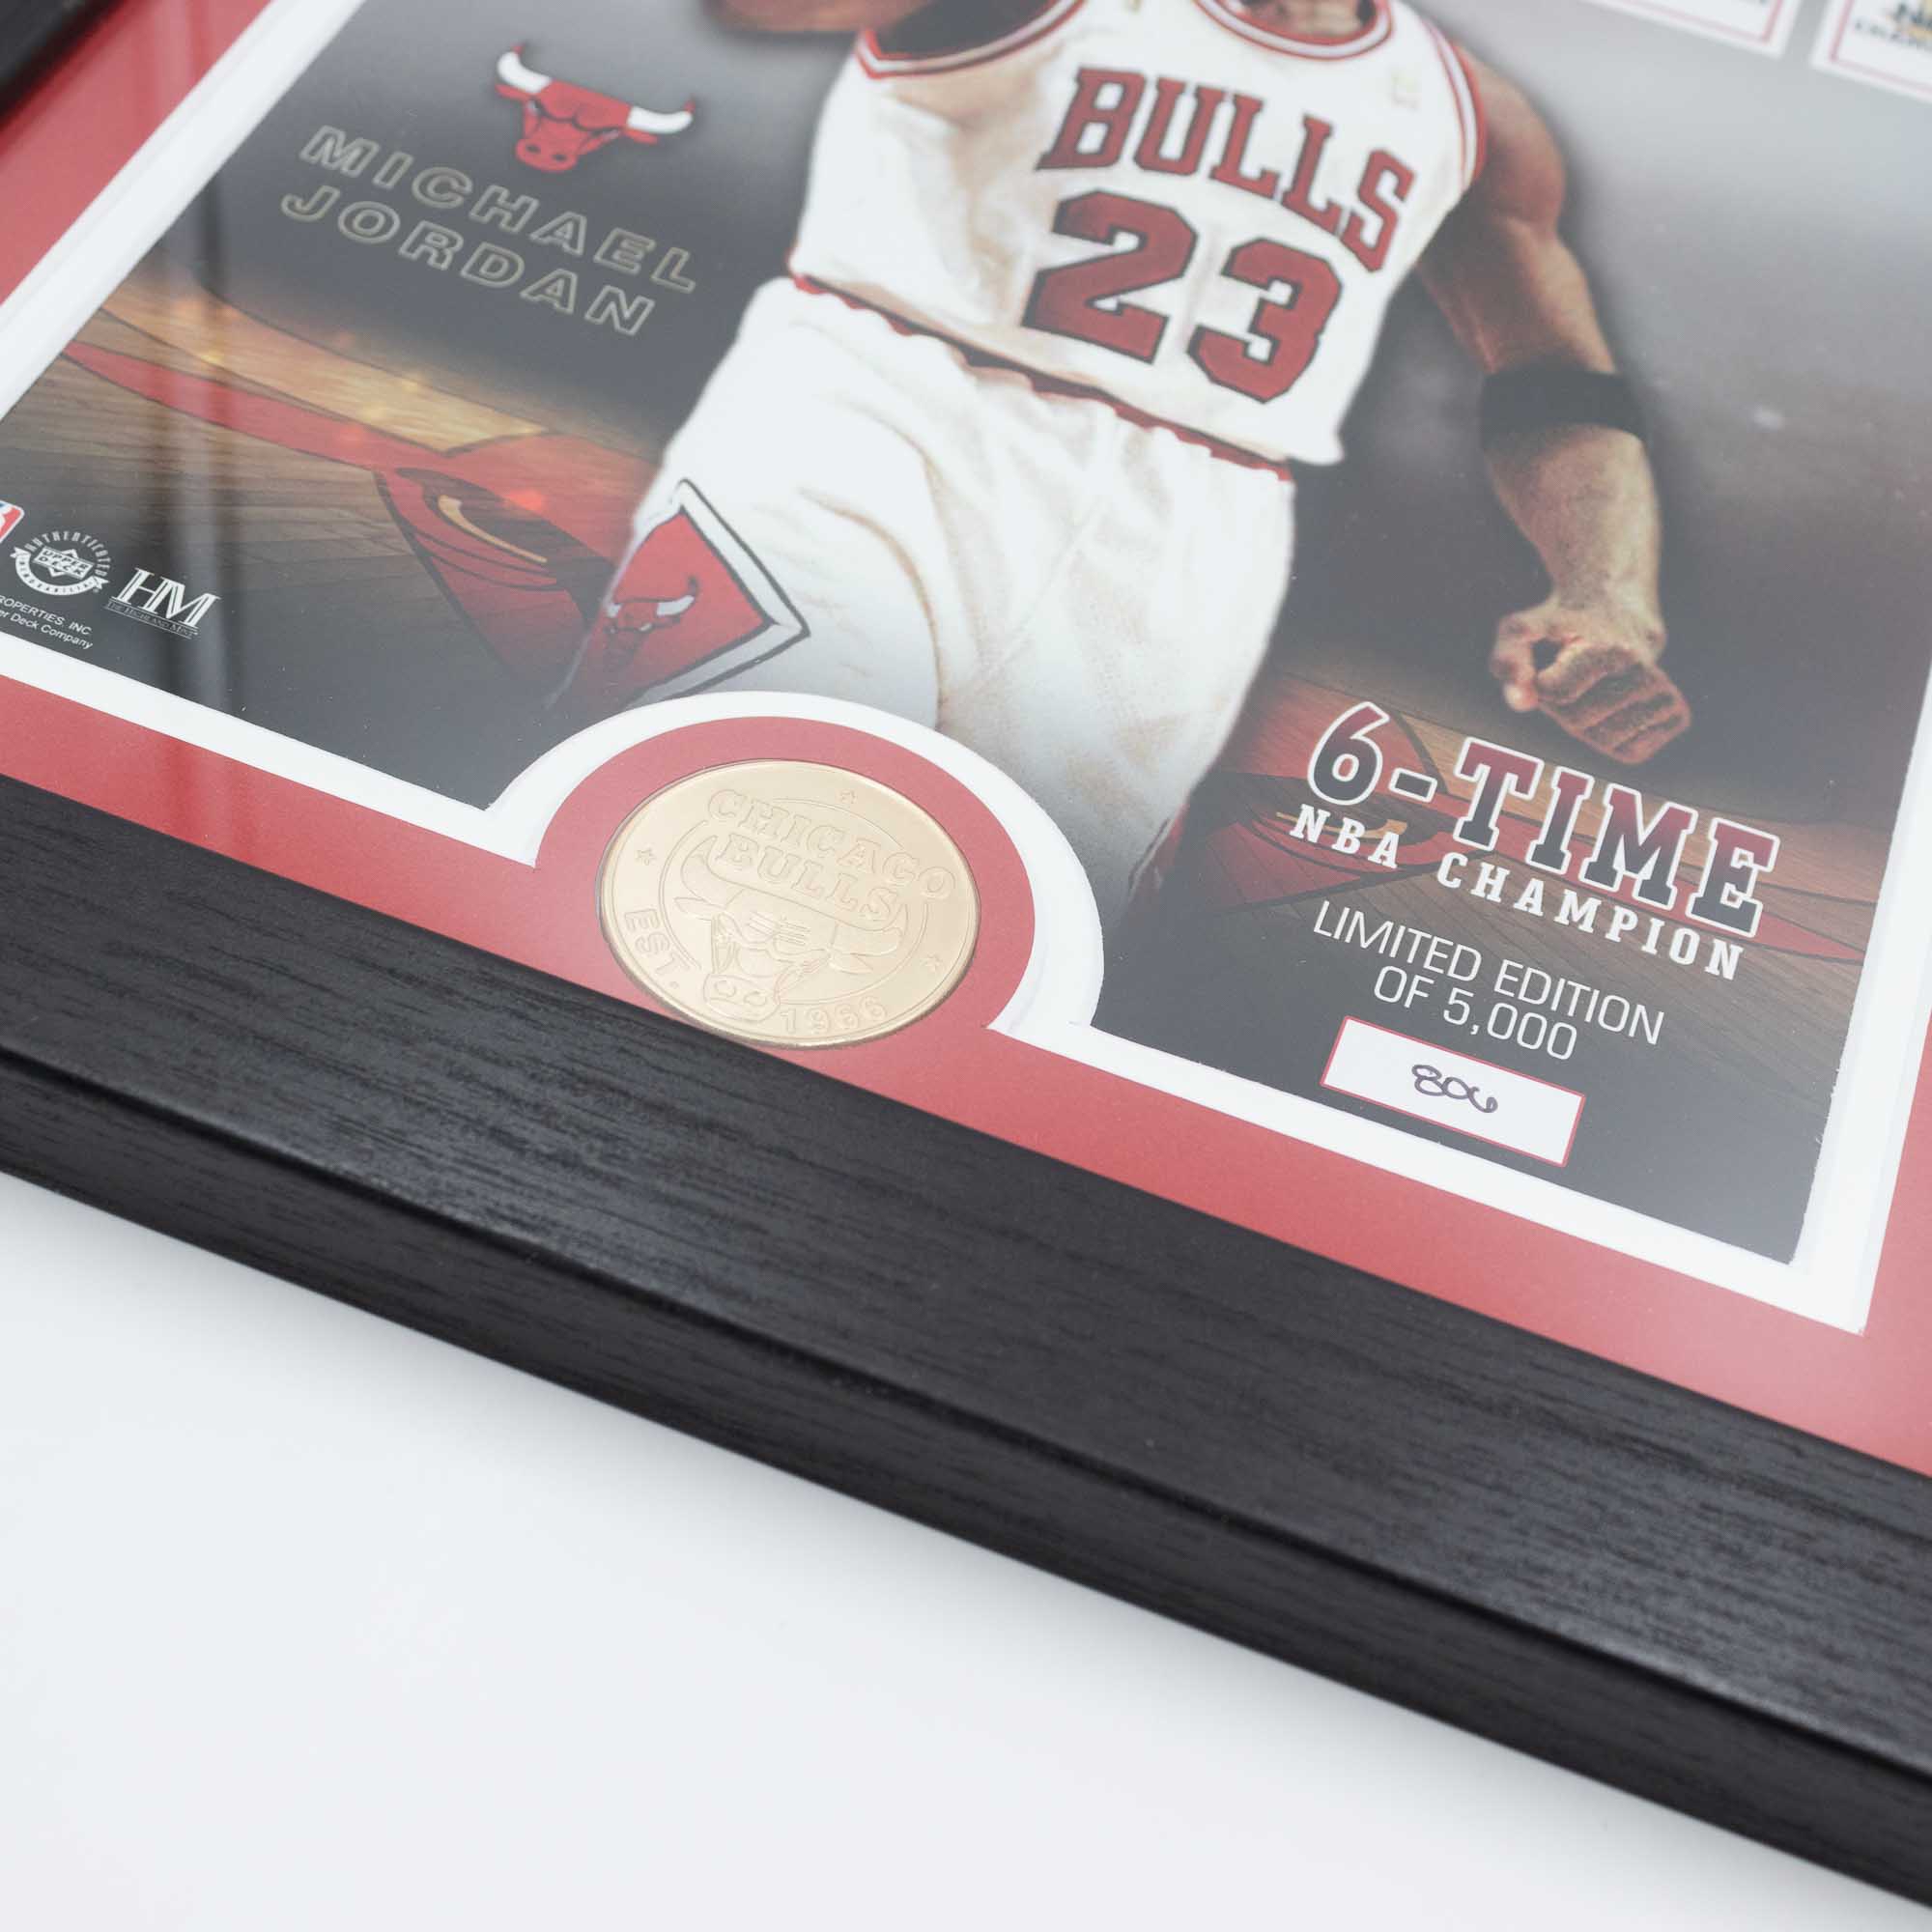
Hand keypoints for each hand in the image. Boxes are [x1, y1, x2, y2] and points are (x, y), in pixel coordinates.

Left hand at [1490, 595, 1689, 764]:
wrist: (1619, 614)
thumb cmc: (1560, 626)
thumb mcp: (1522, 629)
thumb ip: (1508, 660)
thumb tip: (1522, 703)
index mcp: (1611, 649)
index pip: (1555, 693)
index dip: (1542, 684)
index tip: (1554, 661)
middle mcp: (1644, 670)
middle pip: (1577, 722)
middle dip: (1562, 706)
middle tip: (1574, 674)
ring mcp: (1664, 693)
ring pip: (1602, 739)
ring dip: (1586, 722)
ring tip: (1594, 686)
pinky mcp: (1676, 715)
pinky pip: (1627, 751)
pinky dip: (1611, 737)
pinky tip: (1615, 706)